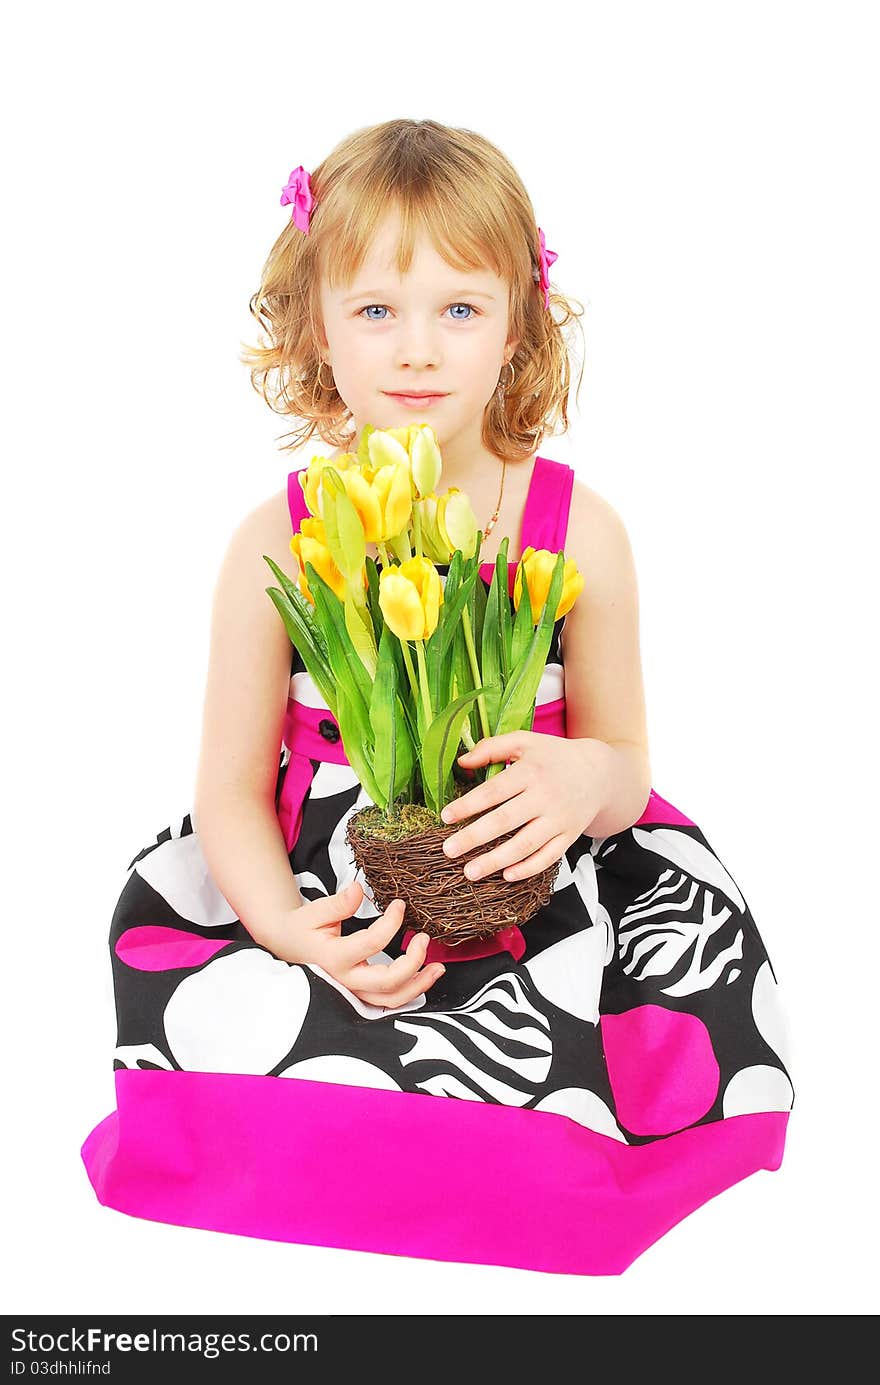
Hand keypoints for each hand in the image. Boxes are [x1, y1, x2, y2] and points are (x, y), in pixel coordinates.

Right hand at [284, 880, 444, 1006]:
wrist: (289, 946)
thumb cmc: (303, 928)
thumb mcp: (314, 912)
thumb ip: (337, 903)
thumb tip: (358, 889)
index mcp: (333, 957)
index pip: (371, 943)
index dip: (391, 923)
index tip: (399, 905)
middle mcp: (345, 980)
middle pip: (388, 981)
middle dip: (413, 961)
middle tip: (424, 938)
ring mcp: (354, 991)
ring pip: (392, 999)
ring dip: (419, 985)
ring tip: (438, 967)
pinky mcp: (361, 994)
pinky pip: (389, 1001)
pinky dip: (411, 992)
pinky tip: (425, 977)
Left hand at [439, 732, 611, 881]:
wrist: (599, 773)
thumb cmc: (553, 757)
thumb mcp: (525, 742)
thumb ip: (492, 748)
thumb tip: (461, 762)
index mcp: (531, 772)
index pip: (494, 791)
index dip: (468, 805)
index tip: (445, 816)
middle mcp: (546, 797)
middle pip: (505, 821)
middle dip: (474, 837)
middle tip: (448, 851)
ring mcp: (559, 820)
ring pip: (525, 845)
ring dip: (496, 861)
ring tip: (470, 871)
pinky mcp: (569, 837)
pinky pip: (548, 858)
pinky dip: (528, 869)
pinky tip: (506, 875)